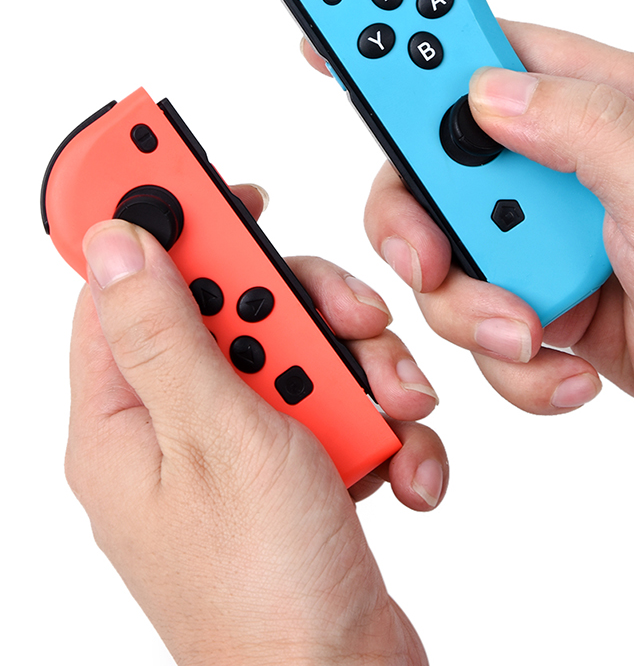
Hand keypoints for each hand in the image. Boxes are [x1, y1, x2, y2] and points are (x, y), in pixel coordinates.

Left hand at [66, 185, 441, 664]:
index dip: (160, 217)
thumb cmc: (269, 587)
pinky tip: (398, 468)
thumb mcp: (220, 435)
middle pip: (237, 309)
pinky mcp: (299, 469)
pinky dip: (377, 427)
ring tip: (393, 418)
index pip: (124, 284)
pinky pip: (336, 406)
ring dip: (360, 373)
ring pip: (301, 352)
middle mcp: (180, 429)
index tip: (187, 161)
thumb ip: (170, 332)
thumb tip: (118, 243)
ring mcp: (244, 449)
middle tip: (348, 322)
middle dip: (306, 308)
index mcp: (128, 419)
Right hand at [304, 23, 633, 463]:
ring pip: (448, 260)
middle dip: (423, 226)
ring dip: (474, 311)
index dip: (405, 38)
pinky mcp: (543, 302)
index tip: (333, 34)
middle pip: (436, 168)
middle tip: (434, 261)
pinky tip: (571, 368)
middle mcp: (567, 169)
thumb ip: (587, 131)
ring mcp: (549, 240)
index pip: (488, 52)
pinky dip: (513, 363)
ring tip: (537, 336)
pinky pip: (481, 325)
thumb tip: (489, 95)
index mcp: (610, 110)